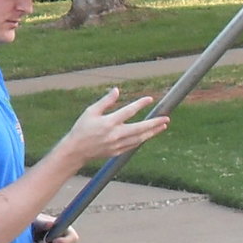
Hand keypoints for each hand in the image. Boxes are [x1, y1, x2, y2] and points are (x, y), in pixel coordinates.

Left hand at [33, 213, 76, 242]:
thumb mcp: (36, 221)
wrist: (23, 229)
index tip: (54, 241)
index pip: (73, 238)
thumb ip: (43, 222)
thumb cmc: (32, 221)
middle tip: (39, 242)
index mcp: (63, 229)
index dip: (65, 241)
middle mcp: (62, 240)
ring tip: (33, 242)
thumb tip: (51, 224)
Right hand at [53, 85, 168, 168]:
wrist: (76, 151)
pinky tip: (149, 134)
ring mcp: (117, 145)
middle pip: (140, 128)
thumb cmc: (82, 128)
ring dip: (152, 132)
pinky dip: (143, 139)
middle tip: (167, 118)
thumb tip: (117, 90)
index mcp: (108, 122)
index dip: (140, 104)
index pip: (128, 111)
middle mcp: (115, 134)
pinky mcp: (117, 152)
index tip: (150, 99)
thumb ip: (105, 101)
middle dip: (155, 123)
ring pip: (140, 138)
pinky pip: (134, 145)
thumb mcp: (90, 111)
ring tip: (163, 126)